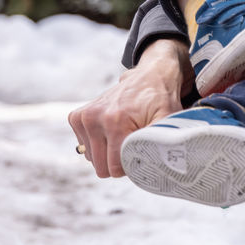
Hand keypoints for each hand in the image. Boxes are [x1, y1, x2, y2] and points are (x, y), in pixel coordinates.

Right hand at [67, 38, 190, 177]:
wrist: (149, 76)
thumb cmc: (160, 101)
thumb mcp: (168, 119)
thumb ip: (161, 142)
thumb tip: (158, 163)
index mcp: (115, 121)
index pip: (115, 168)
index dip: (131, 165)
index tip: (141, 150)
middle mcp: (94, 118)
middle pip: (102, 167)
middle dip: (118, 161)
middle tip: (133, 142)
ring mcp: (84, 117)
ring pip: (93, 160)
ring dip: (109, 152)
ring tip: (124, 133)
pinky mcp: (77, 117)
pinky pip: (85, 149)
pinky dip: (99, 144)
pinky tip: (112, 130)